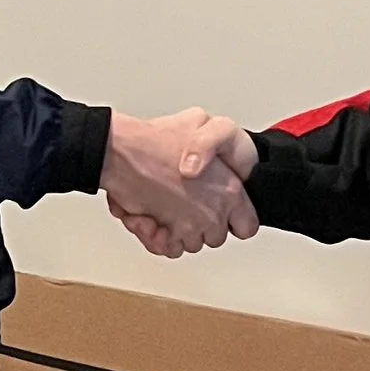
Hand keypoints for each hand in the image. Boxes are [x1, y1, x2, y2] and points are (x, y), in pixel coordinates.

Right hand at [100, 113, 259, 257]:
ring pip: (192, 243)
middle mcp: (212, 213)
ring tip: (168, 207)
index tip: (227, 215)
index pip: (248, 225)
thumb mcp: (200, 121)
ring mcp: (189, 228)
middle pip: (217, 236)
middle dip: (205, 223)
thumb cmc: (155, 141)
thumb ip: (216, 139)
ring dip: (181, 230)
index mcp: (229, 191)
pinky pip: (170, 249)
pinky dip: (162, 239)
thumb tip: (218, 151)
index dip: (236, 219)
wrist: (122, 154)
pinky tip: (156, 220)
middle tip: (189, 203)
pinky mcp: (164, 236)